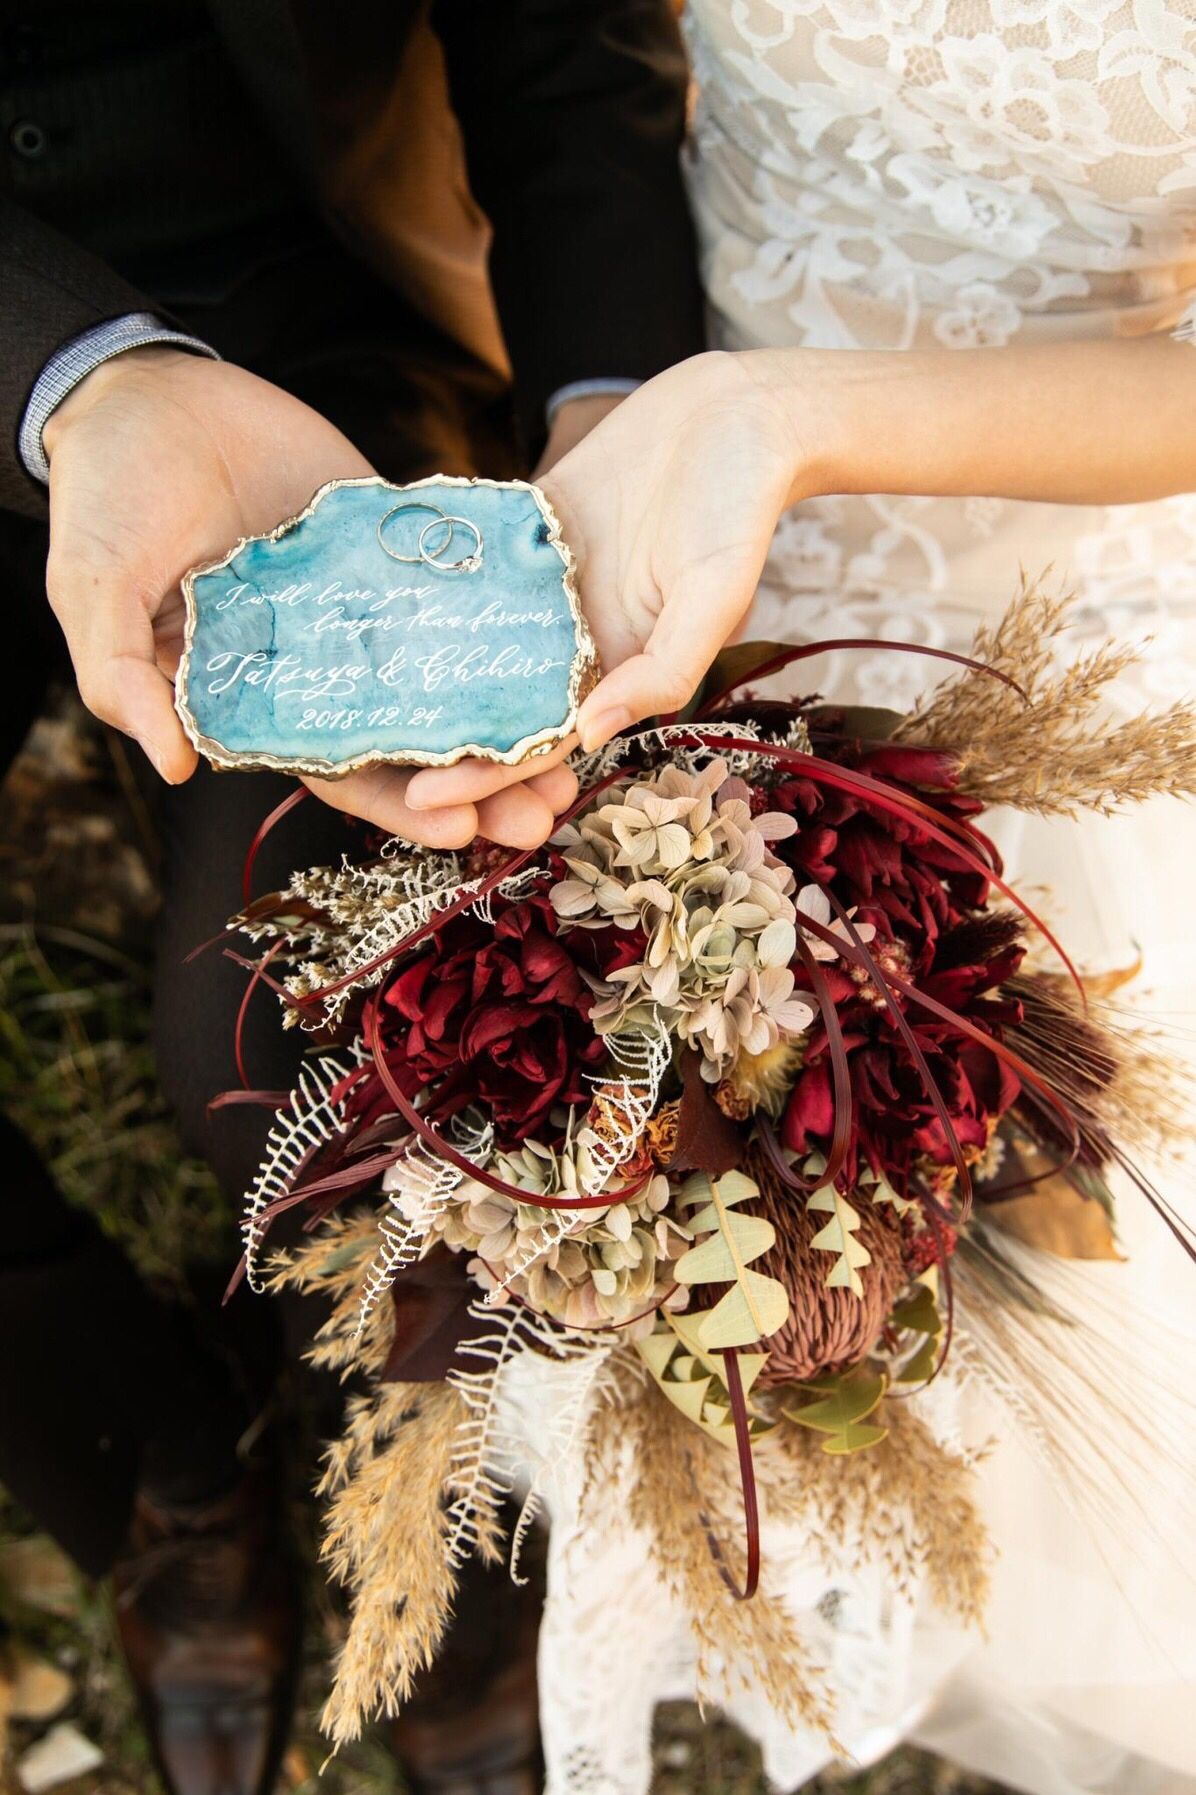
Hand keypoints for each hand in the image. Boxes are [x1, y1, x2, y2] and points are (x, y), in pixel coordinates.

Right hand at [43, 348, 576, 847]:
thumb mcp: (94, 585)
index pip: (334, 769)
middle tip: (549, 807)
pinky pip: (457, 595)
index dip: (396, 804)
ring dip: (508, 720)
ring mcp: (360, 611)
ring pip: (448, 680)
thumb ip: (123, 674)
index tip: (460, 823)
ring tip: (577, 744)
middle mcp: (316, 668)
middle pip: (411, 742)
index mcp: (252, 697)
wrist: (145, 390)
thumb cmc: (106, 494)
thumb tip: (174, 765)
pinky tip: (563, 648)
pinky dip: (506, 626)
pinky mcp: (390, 551)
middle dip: (480, 782)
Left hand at [401, 360, 803, 819]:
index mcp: (617, 668)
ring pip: (475, 632)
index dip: (487, 773)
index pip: (543, 738)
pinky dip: (427, 574)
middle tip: (359, 751)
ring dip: (421, 657)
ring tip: (345, 679)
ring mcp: (547, 582)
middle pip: (496, 696)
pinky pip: (472, 559)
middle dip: (438, 729)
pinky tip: (366, 586)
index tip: (422, 796)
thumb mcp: (714, 597)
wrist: (737, 414)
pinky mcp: (530, 525)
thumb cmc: (739, 510)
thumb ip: (663, 669)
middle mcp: (576, 635)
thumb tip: (591, 733)